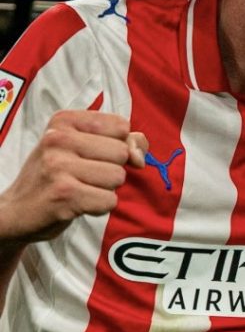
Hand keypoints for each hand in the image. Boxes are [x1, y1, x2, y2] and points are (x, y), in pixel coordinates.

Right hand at [0, 111, 146, 245]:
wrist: (16, 211)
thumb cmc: (56, 175)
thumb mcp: (82, 146)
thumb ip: (122, 141)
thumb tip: (141, 156)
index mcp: (64, 121)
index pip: (122, 126)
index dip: (119, 144)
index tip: (97, 155)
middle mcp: (58, 139)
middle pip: (122, 152)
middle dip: (111, 169)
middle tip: (83, 176)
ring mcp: (59, 166)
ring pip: (118, 177)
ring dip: (105, 189)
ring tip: (80, 188)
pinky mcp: (64, 195)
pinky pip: (109, 200)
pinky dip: (99, 206)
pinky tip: (78, 203)